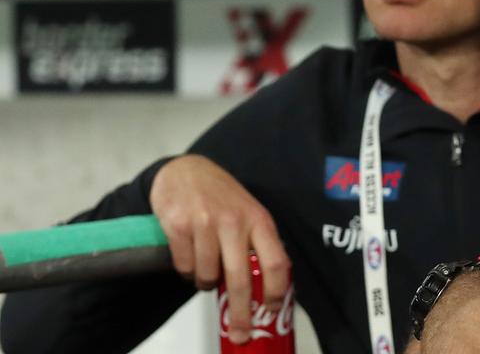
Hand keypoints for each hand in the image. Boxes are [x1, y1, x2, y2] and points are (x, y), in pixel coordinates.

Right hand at [150, 154, 290, 344]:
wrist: (186, 171)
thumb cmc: (222, 198)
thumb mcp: (249, 213)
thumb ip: (257, 244)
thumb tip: (265, 288)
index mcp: (259, 220)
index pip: (277, 262)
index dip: (276, 291)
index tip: (271, 311)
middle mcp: (235, 222)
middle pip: (241, 279)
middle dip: (241, 313)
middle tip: (240, 333)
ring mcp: (205, 223)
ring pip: (208, 277)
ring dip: (206, 284)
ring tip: (207, 271)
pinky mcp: (178, 226)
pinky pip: (185, 267)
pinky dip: (188, 272)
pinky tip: (191, 257)